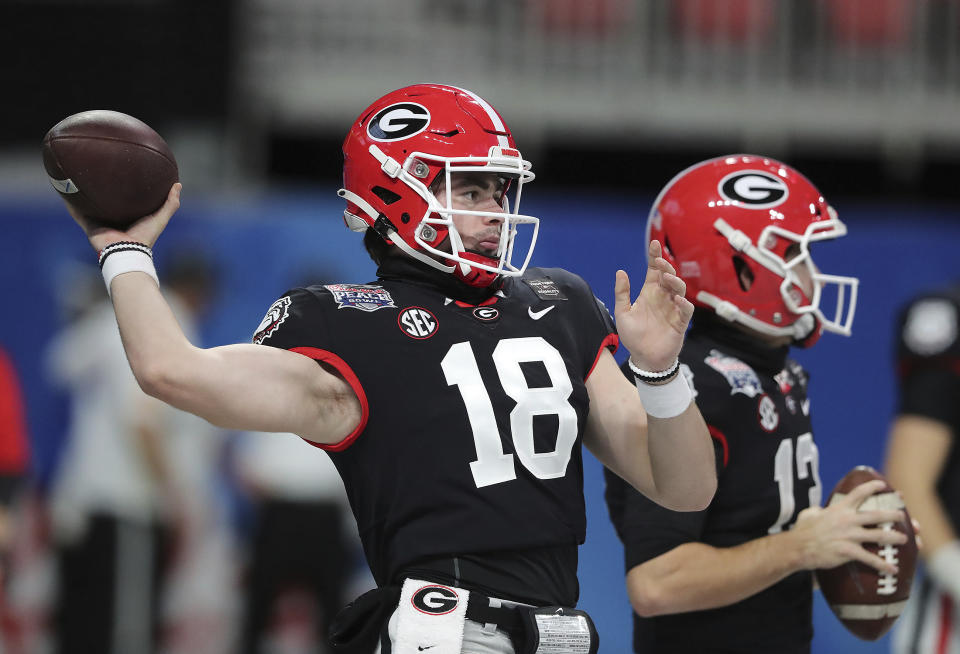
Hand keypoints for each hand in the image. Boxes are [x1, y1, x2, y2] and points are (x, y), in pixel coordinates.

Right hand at [65, 182, 180, 251]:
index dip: (124, 187)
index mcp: (128, 216)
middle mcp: (113, 218)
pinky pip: (76, 212)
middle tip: (97, 168)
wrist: (127, 252)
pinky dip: (69, 202)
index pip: (125, 199)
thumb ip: (170, 203)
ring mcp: (100, 222)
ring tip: (75, 175)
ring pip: (88, 205)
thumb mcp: (160, 217)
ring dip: (82, 192)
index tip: (123, 171)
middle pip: (105, 200)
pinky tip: (63, 189)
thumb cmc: (145, 237)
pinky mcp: (89, 226)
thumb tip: (178, 184)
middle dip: (101, 187)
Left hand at [614, 240, 693, 371]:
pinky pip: (686, 310)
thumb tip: (621, 272)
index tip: (654, 243)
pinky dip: (684, 303)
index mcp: (649, 293)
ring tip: (666, 278)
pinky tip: (677, 299)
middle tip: (658, 261)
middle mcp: (662, 297)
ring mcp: (672, 308)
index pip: (653, 271)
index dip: (654, 257)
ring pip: (679, 289)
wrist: (644, 358)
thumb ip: (622, 293)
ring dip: (674, 281)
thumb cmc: (633, 336)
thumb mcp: (622, 313)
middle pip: (668, 276)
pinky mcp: (680, 322)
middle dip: (665, 266)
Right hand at [792, 479, 907, 573]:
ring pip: (878, 535)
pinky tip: (893, 569)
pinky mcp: (848, 551)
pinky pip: (870, 558)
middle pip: (876, 514)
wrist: (798, 547)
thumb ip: (819, 510)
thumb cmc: (802, 531)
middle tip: (903, 516)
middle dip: (892, 514)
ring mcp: (849, 535)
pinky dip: (883, 565)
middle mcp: (847, 519)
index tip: (884, 486)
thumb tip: (820, 510)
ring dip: (894, 537)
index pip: (858, 493)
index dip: (873, 488)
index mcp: (839, 509)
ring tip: (905, 540)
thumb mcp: (810, 514)